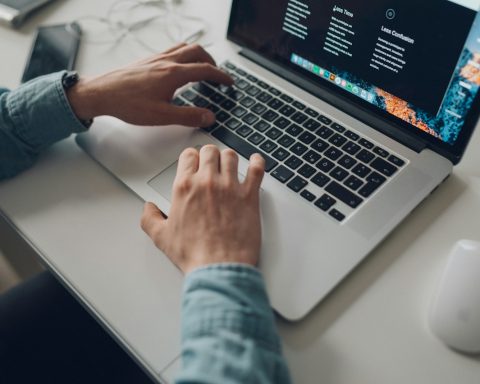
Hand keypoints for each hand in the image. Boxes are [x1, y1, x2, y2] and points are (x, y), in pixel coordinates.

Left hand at [67, 44, 232, 126]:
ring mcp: (156, 58)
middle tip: (218, 74)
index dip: (221, 76)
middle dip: (212, 61)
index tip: (229, 82)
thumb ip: (188, 116)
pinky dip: (183, 54)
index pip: (205, 70)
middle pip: (197, 52)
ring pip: (184, 47)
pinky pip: (172, 50)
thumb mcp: (162, 116)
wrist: (101, 93)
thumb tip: (208, 116)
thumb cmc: (127, 104)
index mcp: (173, 74)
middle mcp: (166, 61)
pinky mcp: (148, 60)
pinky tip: (179, 67)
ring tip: (203, 66)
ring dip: (198, 54)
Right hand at [140, 145, 264, 274]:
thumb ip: (150, 218)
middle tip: (211, 162)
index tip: (194, 162)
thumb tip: (148, 209)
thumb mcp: (162, 237)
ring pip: (230, 156)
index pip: (188, 156)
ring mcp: (230, 187)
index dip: (191, 157)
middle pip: (210, 151)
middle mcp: (207, 182)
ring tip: (229, 164)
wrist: (219, 267)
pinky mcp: (249, 196)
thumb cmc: (194, 254)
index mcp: (185, 187)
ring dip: (229, 158)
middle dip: (210, 155)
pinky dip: (257, 162)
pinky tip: (255, 162)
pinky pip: (256, 169)